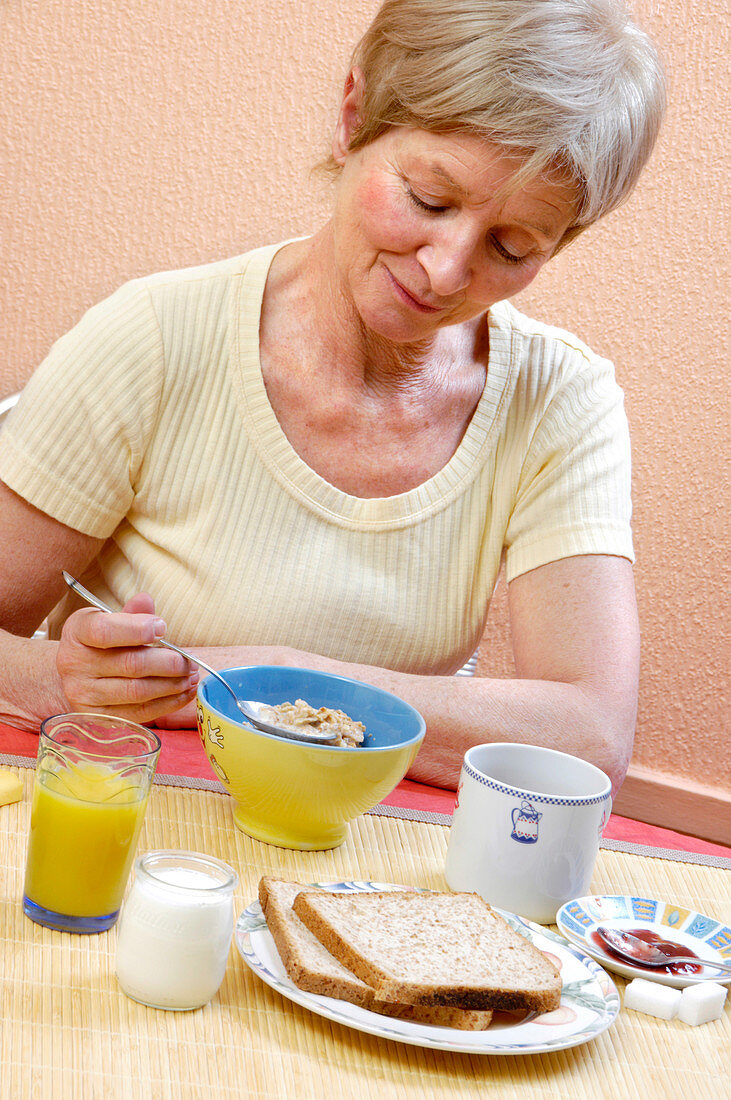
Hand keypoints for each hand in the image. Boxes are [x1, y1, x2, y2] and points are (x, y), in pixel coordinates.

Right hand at [56, 593, 199, 722]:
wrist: (75, 675)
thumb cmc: (99, 643)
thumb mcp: (108, 619)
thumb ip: (130, 613)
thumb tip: (146, 601)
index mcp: (77, 633)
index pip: (104, 631)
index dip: (137, 629)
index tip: (163, 627)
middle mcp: (74, 665)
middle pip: (130, 664)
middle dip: (168, 663)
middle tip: (190, 660)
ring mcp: (83, 695)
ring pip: (137, 692)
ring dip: (172, 685)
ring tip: (191, 676)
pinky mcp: (98, 717)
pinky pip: (139, 713)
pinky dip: (168, 704)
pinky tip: (184, 692)